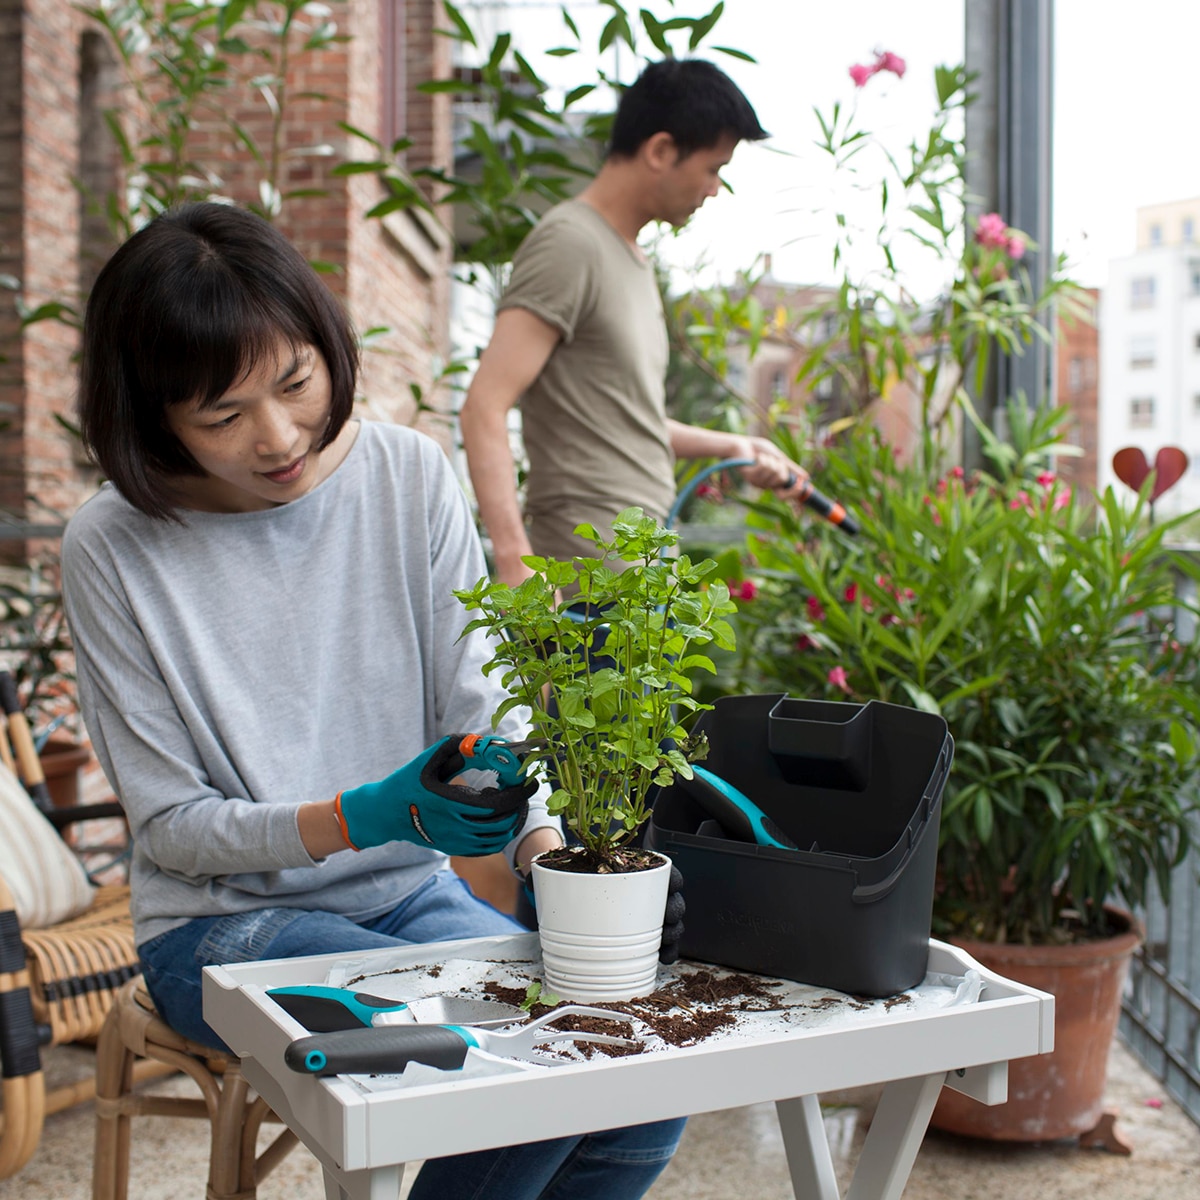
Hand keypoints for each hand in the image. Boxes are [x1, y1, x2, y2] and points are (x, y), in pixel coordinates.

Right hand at [335, 736, 535, 856]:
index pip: (495, 802)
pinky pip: (486, 848)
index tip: (531, 782)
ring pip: (497, 838)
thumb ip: (455, 746)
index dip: (518, 794)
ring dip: (512, 822)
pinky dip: (501, 836)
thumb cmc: (408, 782)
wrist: (387, 813)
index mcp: (450, 802)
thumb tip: (483, 740)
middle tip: (525, 791)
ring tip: (514, 804)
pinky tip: (501, 819)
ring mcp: (455, 840)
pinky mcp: (454, 848)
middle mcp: (454, 825)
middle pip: (500, 821)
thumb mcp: (428, 760)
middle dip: (519, 806)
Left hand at [516, 862, 682, 961]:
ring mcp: (642, 913)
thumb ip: (560, 867)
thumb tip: (538, 872)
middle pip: (669, 898)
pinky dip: (665, 951)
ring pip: (669, 922)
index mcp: (632, 868)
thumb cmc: (569, 871)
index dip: (671, 879)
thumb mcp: (566, 865)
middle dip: (674, 909)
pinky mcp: (639, 934)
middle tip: (667, 918)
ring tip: (666, 944)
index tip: (671, 886)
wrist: (560, 887)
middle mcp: (642, 890)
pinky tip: (662, 959)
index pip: (662, 870)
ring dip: (673, 934)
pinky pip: (660, 942)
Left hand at [733, 436, 808, 499]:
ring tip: (762, 457)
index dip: (794, 493)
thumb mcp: (778, 458)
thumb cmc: (758, 450)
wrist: (741, 444)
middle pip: (781, 480)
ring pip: (773, 473)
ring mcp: (755, 482)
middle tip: (774, 459)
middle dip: (781, 466)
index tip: (801, 484)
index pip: (784, 496)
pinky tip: (756, 457)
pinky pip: (763, 468)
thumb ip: (790, 468)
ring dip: (770, 460)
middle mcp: (764, 485)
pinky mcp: (748, 476)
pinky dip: (763, 459)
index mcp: (771, 483)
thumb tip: (806, 477)